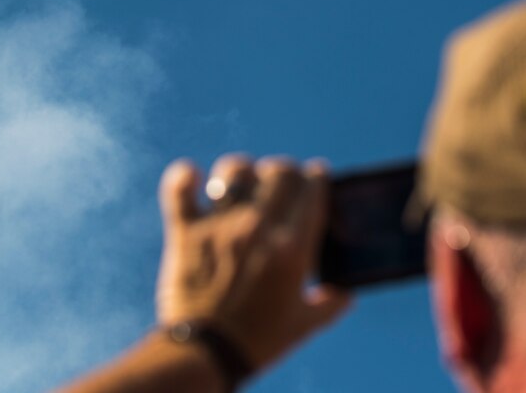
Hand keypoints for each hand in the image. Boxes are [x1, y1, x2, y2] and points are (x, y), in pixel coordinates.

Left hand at [156, 154, 352, 372]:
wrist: (205, 355)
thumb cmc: (258, 341)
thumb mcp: (302, 325)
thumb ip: (329, 305)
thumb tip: (345, 294)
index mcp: (293, 247)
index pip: (313, 188)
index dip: (318, 176)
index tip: (316, 175)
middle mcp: (259, 227)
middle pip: (280, 171)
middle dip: (286, 170)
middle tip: (282, 180)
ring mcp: (221, 226)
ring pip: (235, 171)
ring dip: (241, 171)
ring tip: (240, 182)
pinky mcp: (186, 232)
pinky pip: (180, 189)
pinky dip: (184, 178)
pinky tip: (191, 178)